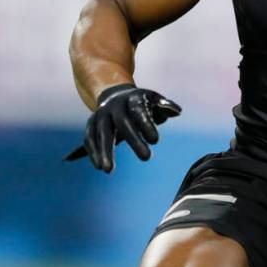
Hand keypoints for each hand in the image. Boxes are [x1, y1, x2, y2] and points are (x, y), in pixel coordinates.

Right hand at [64, 84, 181, 172]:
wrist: (117, 95)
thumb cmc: (142, 103)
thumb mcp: (155, 100)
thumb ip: (165, 107)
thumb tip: (177, 111)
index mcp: (133, 98)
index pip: (139, 111)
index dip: (147, 124)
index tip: (156, 141)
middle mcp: (114, 106)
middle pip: (122, 123)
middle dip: (133, 140)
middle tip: (147, 158)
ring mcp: (101, 114)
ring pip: (101, 133)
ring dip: (104, 151)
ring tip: (109, 170)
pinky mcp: (91, 124)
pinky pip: (89, 138)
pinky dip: (93, 152)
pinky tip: (99, 166)